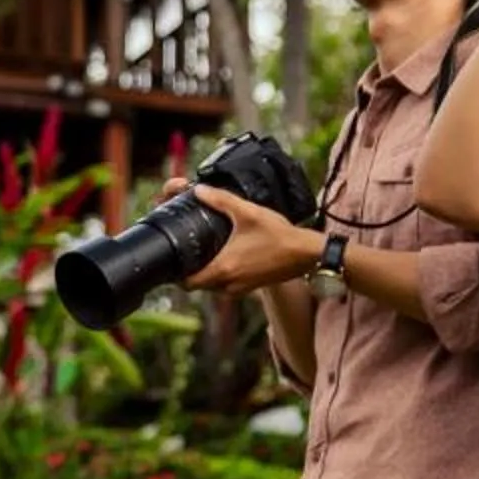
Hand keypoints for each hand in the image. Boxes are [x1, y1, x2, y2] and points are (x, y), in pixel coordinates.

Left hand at [180, 185, 325, 293]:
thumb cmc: (279, 235)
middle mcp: (229, 284)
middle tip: (185, 251)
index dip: (175, 274)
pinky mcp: (251, 287)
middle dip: (188, 271)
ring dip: (205, 273)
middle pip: (197, 285)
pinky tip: (224, 256)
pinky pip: (226, 285)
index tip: (172, 260)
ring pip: (212, 286)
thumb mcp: (248, 212)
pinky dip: (220, 275)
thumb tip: (198, 190)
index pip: (187, 283)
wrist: (307, 253)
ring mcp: (241, 288)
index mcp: (223, 269)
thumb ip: (221, 200)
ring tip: (203, 251)